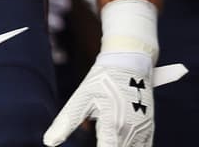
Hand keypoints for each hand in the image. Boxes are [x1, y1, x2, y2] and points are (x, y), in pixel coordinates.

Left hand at [44, 0, 185, 146]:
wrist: (132, 60)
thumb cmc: (105, 78)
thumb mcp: (82, 96)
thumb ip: (67, 121)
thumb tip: (49, 141)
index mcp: (114, 123)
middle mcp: (132, 128)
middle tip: (96, 141)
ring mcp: (143, 127)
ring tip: (107, 142)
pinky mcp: (149, 125)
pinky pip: (145, 146)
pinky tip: (122, 144)